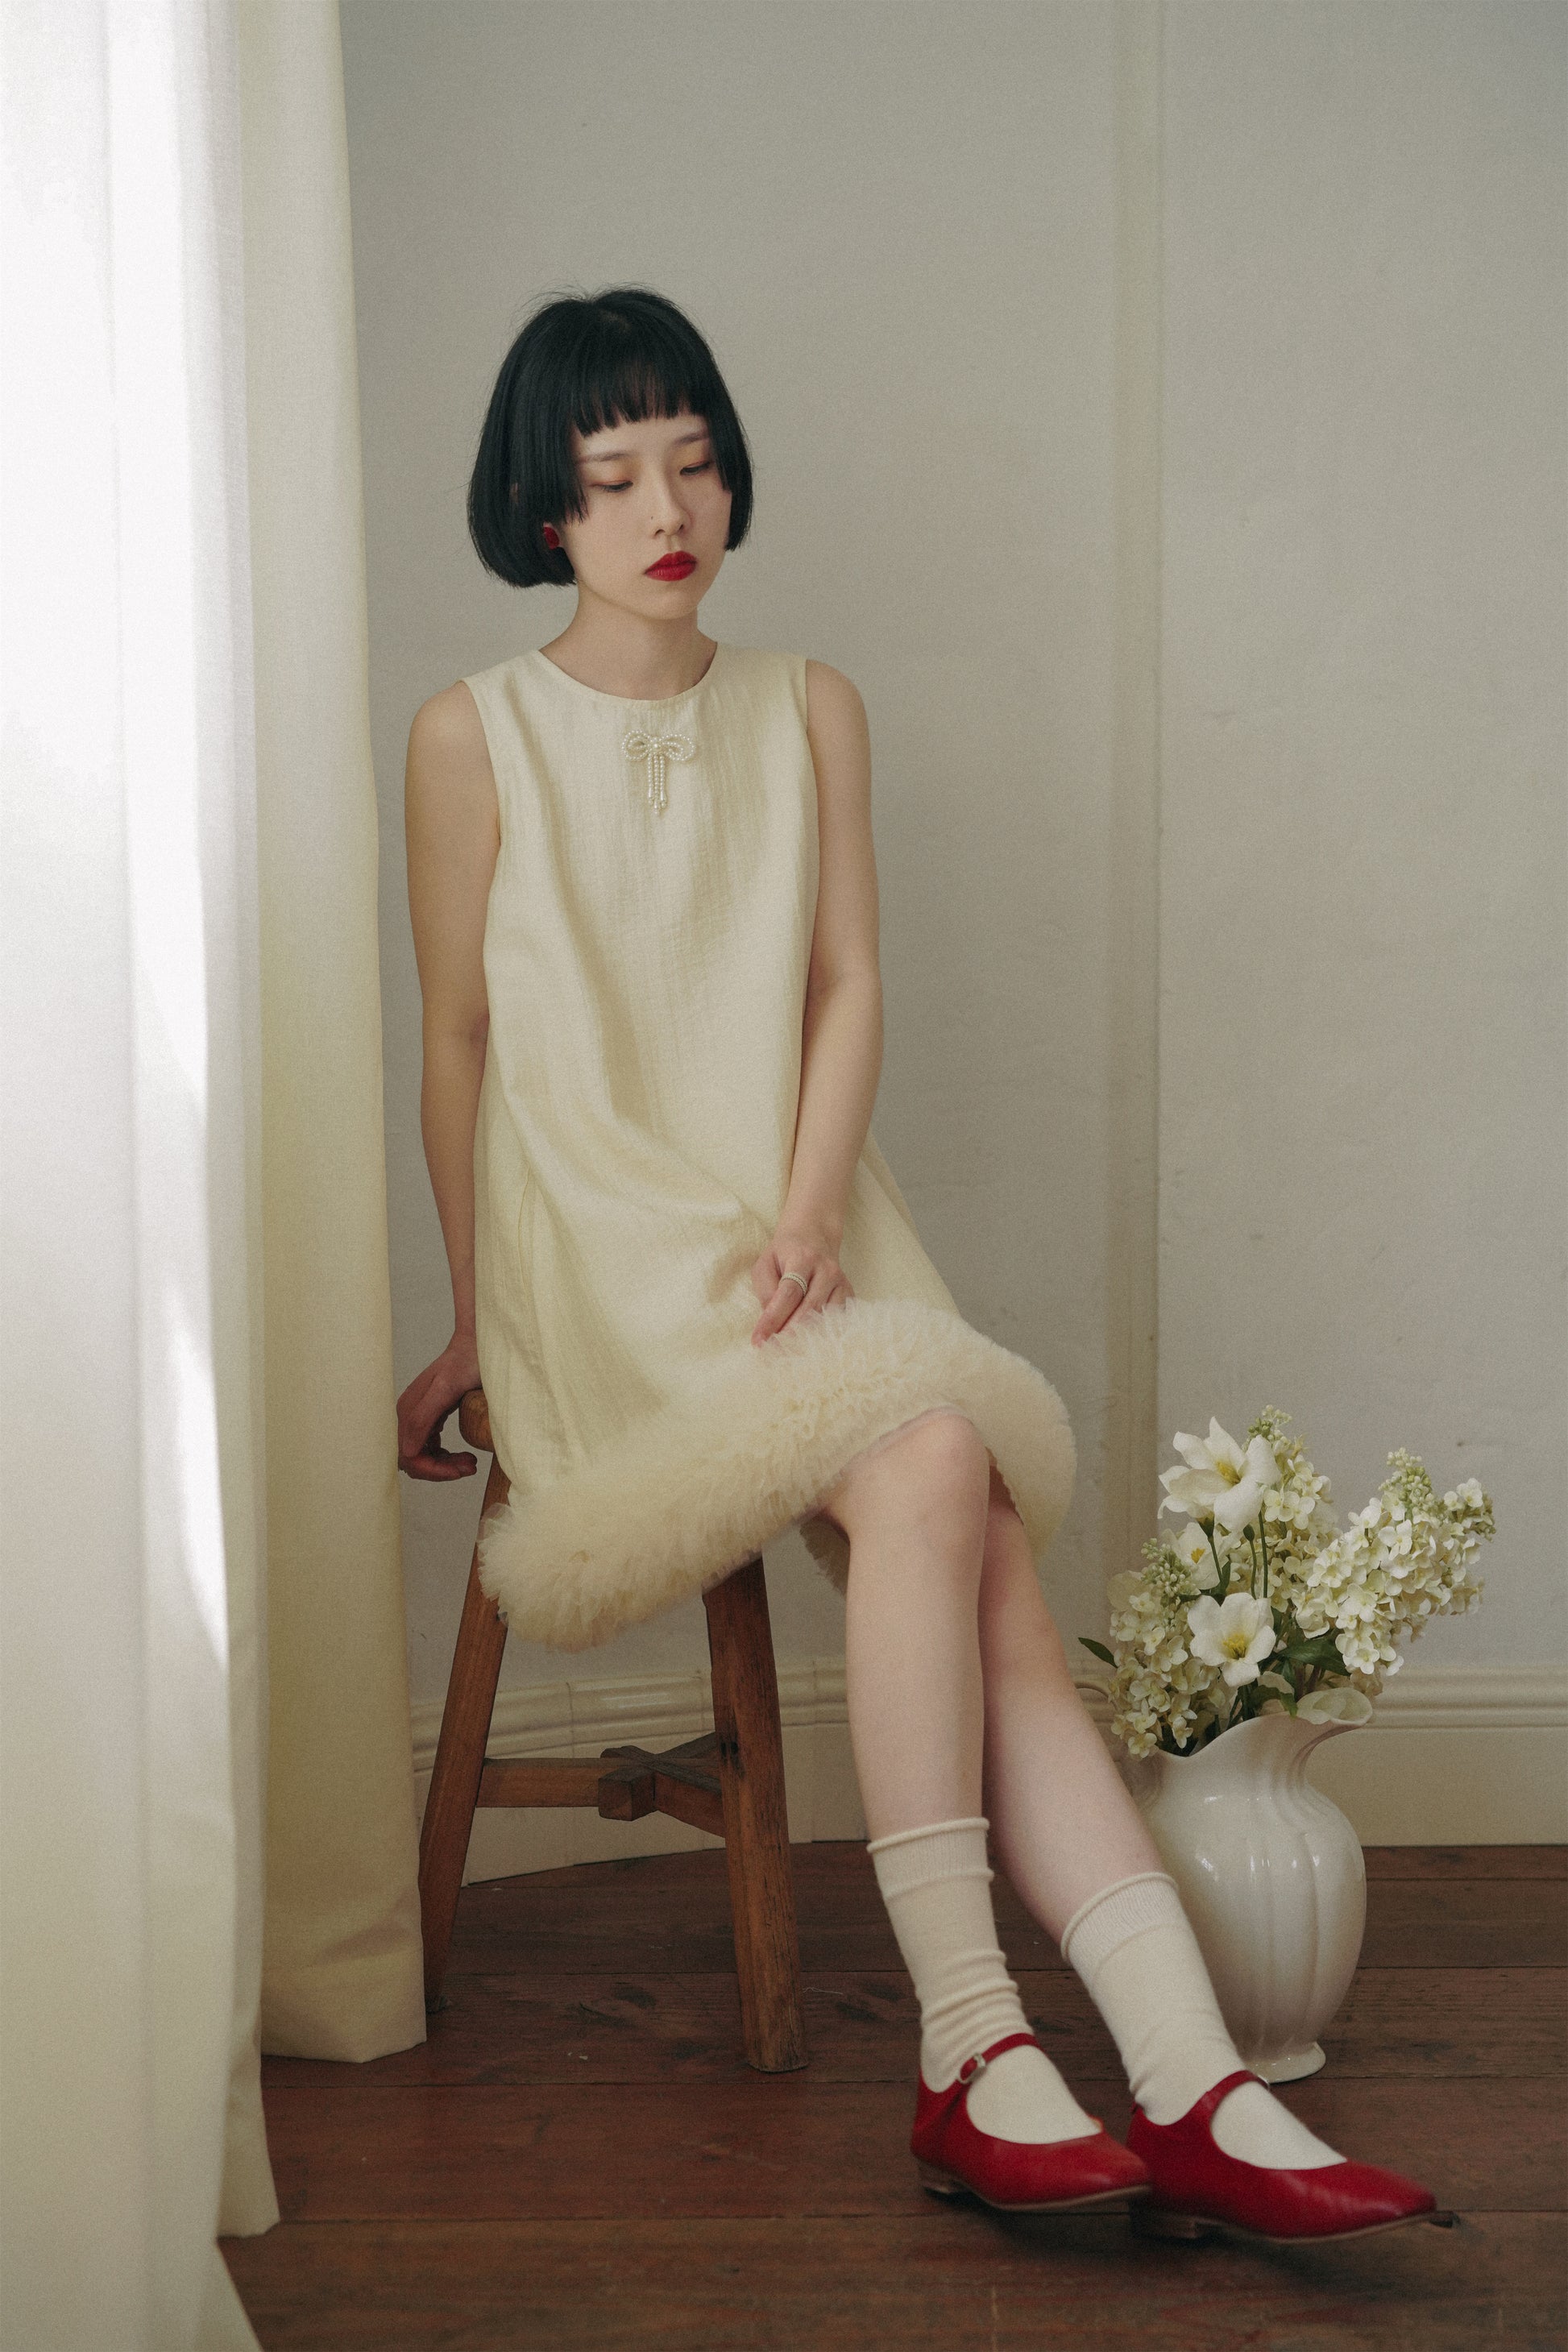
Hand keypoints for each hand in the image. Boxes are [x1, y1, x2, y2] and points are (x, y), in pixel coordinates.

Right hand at [397, 1332, 484, 1478]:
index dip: (433, 1469)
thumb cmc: (468, 1360)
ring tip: (470, 1462)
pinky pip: (430, 1447)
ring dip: (444, 1465)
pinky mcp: (431, 1416)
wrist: (479, 1342)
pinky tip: (463, 1455)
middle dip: (440, 1469)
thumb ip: (424, 1417)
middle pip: (414, 1459)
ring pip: (422, 1455)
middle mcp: (409, 1414)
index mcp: (409, 1410)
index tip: (460, 1470)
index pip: (409, 1456)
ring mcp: (419, 1415)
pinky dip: (445, 1457)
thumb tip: (407, 1450)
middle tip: (470, 1466)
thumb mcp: (448, 1388)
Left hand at [750, 1226, 853, 1344]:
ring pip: (826, 1316)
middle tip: (772, 1352)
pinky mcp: (849, 1292)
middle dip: (789, 1333)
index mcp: (803, 1258)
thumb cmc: (784, 1253)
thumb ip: (766, 1289)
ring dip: (806, 1337)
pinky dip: (823, 1333)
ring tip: (788, 1353)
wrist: (814, 1234)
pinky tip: (809, 1345)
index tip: (759, 1340)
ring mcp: (841, 1282)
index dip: (774, 1319)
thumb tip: (771, 1319)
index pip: (789, 1293)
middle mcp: (827, 1270)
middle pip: (810, 1308)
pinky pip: (838, 1318)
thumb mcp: (766, 1262)